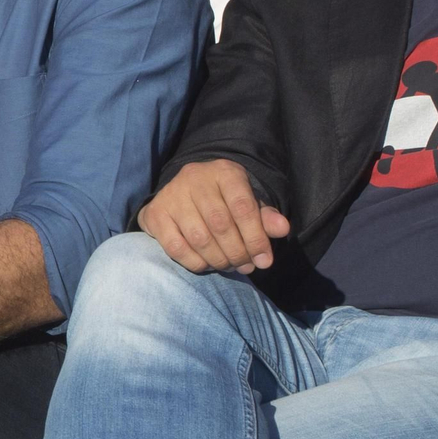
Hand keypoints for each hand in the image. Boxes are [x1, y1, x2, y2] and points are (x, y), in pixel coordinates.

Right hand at [137, 160, 290, 273]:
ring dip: (219, 260)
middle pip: (220, 224)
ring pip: (199, 238)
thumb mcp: (248, 203)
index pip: (242, 206)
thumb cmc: (224, 201)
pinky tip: (207, 264)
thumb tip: (282, 228)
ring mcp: (171, 195)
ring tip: (229, 266)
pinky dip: (196, 263)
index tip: (265, 261)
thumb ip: (264, 217)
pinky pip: (177, 248)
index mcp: (224, 172)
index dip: (256, 237)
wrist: (184, 191)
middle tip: (246, 266)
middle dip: (238, 252)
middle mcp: (194, 178)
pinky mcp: (155, 213)